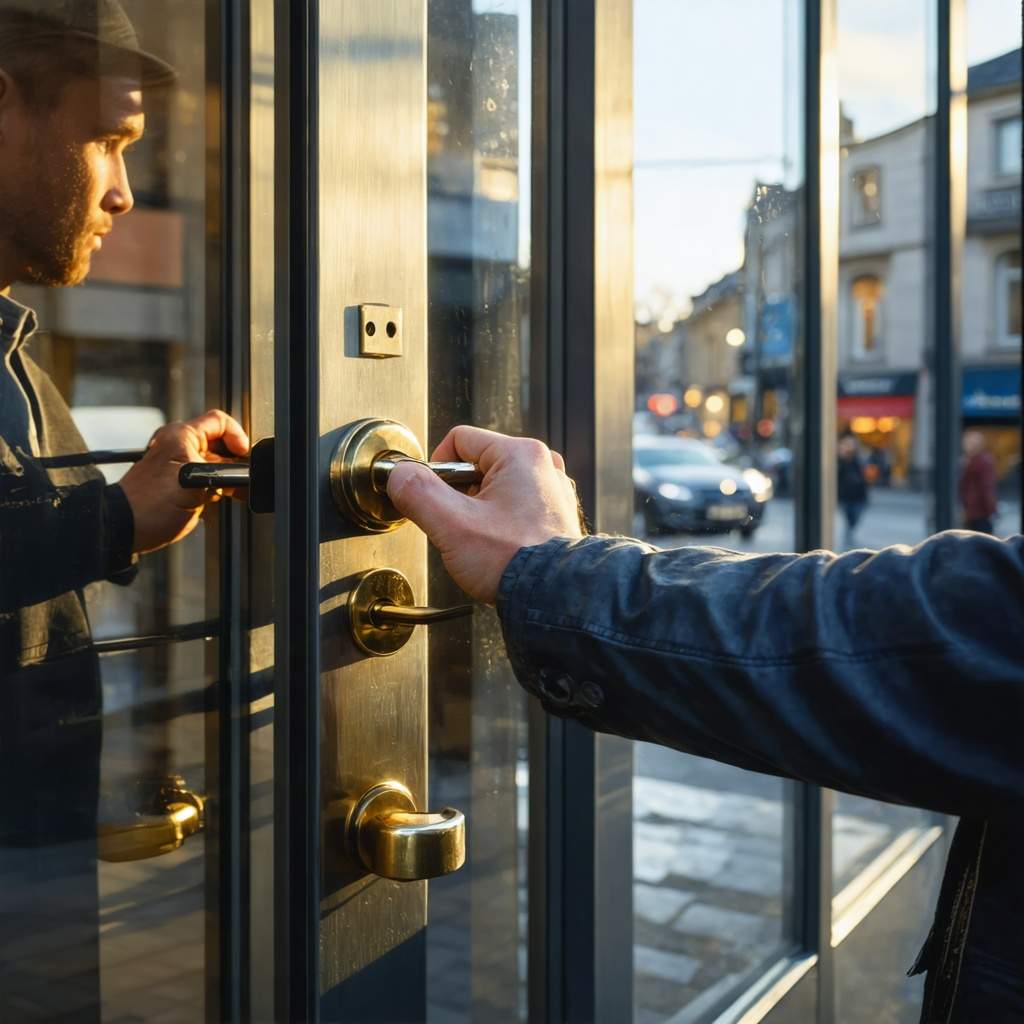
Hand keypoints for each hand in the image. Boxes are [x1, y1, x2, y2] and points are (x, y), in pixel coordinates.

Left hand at [119, 409, 249, 553]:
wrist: (126, 529)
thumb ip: (226, 474)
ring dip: (225, 475)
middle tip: (240, 477)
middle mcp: (177, 444)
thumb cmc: (151, 507)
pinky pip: (204, 475)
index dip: (238, 437)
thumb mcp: (197, 485)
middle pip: (219, 442)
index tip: (243, 456)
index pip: (220, 421)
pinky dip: (215, 485)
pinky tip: (217, 498)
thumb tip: (245, 474)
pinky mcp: (177, 480)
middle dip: (234, 460)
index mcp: (180, 436)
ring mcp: (176, 462)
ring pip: (214, 461)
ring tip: (230, 491)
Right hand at [386, 426, 582, 603]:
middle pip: (477, 465)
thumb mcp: (451, 525)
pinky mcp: (555, 516)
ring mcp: (552, 491)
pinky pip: (514, 507)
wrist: (553, 598)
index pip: (459, 440)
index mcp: (520, 454)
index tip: (432, 497)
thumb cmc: (513, 561)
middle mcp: (542, 466)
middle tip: (457, 525)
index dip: (435, 468)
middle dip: (458, 495)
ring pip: (494, 488)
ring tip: (479, 539)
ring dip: (478, 511)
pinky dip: (499, 524)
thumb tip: (399, 475)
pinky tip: (497, 547)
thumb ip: (417, 492)